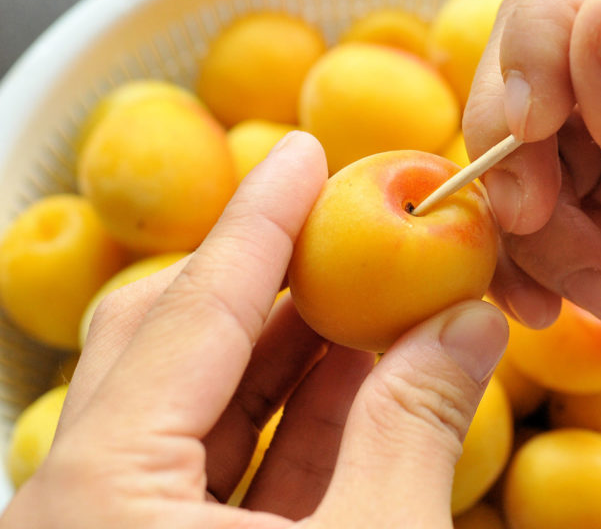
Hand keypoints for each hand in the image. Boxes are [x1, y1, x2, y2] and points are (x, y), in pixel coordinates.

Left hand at [1, 131, 508, 528]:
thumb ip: (416, 426)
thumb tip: (471, 321)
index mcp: (98, 493)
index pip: (191, 312)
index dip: (260, 222)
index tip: (305, 154)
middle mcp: (81, 506)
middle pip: (170, 343)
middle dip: (273, 281)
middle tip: (349, 228)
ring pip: (195, 409)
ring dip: (294, 354)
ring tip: (378, 305)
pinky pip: (215, 469)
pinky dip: (294, 424)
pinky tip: (362, 388)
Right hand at [464, 0, 600, 525]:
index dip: (555, 19)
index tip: (530, 119)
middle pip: (551, 47)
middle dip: (521, 134)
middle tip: (532, 215)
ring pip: (526, 138)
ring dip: (528, 216)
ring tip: (587, 287)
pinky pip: (527, 210)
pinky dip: (520, 257)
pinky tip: (553, 305)